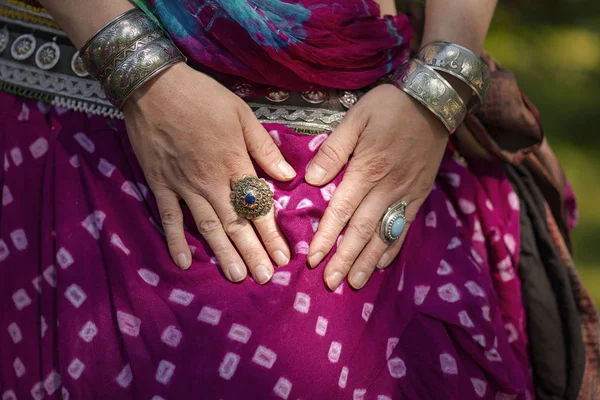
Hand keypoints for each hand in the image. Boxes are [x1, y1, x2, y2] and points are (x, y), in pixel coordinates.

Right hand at [123, 63, 295, 283]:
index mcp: (235, 163)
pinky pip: (170, 218)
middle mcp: (211, 181)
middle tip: (265, 277)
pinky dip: (175, 241)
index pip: (258, 206)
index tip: (284, 257)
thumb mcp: (242, 115)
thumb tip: (288, 176)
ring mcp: (184, 185)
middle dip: (253, 252)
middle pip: (236, 223)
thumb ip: (264, 148)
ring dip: (223, 253)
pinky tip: (185, 263)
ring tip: (237, 276)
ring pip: (208, 226)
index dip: (272, 234)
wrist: (154, 86)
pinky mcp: (161, 185)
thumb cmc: (202, 97)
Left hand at [305, 84, 448, 289]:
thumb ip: (333, 150)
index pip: (342, 210)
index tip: (314, 259)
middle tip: (331, 283)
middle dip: (345, 258)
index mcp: (367, 169)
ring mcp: (406, 193)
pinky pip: (404, 226)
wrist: (435, 100)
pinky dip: (393, 247)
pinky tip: (382, 263)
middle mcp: (387, 187)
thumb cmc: (390, 107)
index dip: (327, 236)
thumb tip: (312, 179)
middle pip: (362, 230)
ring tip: (355, 282)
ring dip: (368, 260)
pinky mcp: (419, 194)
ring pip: (384, 233)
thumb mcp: (356, 118)